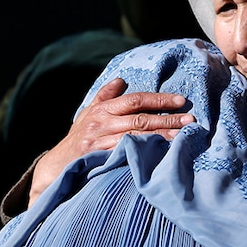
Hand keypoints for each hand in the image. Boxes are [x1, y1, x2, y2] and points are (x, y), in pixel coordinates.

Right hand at [28, 78, 195, 206]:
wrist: (56, 167)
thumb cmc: (77, 139)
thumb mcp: (88, 114)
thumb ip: (105, 97)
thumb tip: (121, 80)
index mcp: (102, 109)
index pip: (135, 99)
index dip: (159, 100)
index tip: (181, 101)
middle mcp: (101, 122)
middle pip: (140, 118)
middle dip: (167, 119)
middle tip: (190, 120)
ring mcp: (100, 141)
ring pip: (136, 136)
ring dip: (161, 136)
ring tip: (182, 137)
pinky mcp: (100, 158)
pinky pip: (127, 154)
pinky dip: (145, 152)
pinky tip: (161, 153)